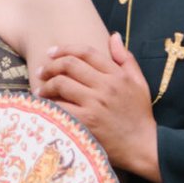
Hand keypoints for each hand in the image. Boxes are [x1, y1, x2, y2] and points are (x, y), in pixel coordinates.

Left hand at [38, 32, 161, 181]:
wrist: (143, 146)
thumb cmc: (139, 114)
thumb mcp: (140, 82)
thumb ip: (126, 58)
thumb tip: (114, 36)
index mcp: (117, 75)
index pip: (86, 52)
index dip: (65, 48)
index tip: (52, 51)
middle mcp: (105, 87)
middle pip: (69, 65)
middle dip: (51, 65)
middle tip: (42, 70)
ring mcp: (95, 104)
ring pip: (61, 84)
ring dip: (46, 85)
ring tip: (40, 90)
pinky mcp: (86, 122)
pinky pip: (60, 107)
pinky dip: (49, 104)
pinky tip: (44, 106)